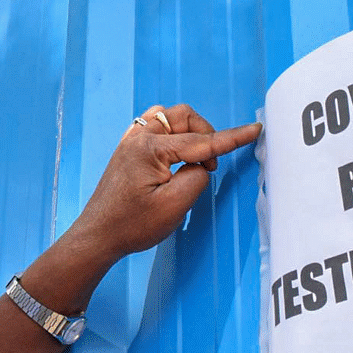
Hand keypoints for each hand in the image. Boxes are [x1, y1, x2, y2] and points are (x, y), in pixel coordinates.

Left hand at [68, 103, 261, 261]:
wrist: (98, 235)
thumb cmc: (132, 225)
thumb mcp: (174, 206)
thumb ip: (197, 178)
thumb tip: (201, 164)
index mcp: (150, 148)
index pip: (201, 141)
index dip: (232, 138)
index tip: (254, 129)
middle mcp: (138, 137)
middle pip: (184, 117)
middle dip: (205, 135)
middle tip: (208, 167)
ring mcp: (130, 140)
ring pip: (169, 116)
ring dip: (189, 131)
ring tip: (193, 159)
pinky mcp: (127, 148)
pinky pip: (154, 124)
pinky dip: (172, 133)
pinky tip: (174, 154)